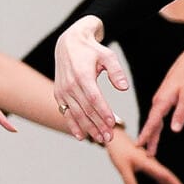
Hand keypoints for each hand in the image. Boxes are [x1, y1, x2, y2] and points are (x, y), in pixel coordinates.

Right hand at [51, 17, 130, 140]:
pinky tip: (81, 136)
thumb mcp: (108, 56)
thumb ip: (116, 71)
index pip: (94, 98)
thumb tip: (124, 87)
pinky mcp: (59, 94)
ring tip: (100, 139)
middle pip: (85, 109)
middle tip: (109, 138)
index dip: (103, 112)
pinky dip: (73, 124)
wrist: (69, 43)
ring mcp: (62, 91)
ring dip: (88, 128)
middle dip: (98, 125)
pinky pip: (66, 112)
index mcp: (82, 75)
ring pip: (76, 113)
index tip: (113, 123)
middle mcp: (70, 85)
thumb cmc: (91, 50)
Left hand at [106, 134, 183, 183]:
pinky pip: (160, 177)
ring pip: (165, 179)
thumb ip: (129, 181)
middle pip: (168, 179)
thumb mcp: (122, 167)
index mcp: (149, 164)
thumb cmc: (118, 152)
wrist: (117, 139)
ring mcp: (152, 165)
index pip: (166, 176)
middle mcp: (153, 164)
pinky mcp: (148, 165)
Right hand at [136, 48, 183, 152]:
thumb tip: (174, 130)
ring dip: (152, 135)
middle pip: (152, 125)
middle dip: (149, 139)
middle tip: (147, 154)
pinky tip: (156, 132)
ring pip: (154, 122)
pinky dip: (155, 127)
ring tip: (151, 148)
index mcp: (161, 102)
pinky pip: (157, 117)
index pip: (152, 122)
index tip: (139, 145)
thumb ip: (180, 114)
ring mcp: (159, 102)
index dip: (146, 135)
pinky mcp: (163, 101)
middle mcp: (157, 103)